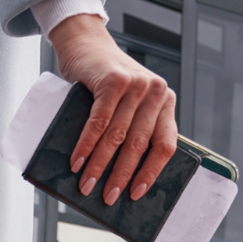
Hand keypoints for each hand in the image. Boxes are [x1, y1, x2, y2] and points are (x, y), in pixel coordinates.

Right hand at [49, 13, 177, 204]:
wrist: (86, 44)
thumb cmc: (104, 80)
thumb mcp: (128, 103)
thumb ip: (132, 127)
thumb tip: (116, 174)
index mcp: (165, 103)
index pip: (165, 145)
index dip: (150, 172)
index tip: (136, 194)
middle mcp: (156, 93)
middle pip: (138, 144)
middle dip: (121, 175)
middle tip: (107, 197)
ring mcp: (136, 85)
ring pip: (117, 136)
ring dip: (99, 165)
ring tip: (87, 185)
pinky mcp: (113, 81)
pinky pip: (99, 122)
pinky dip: (86, 145)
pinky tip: (77, 162)